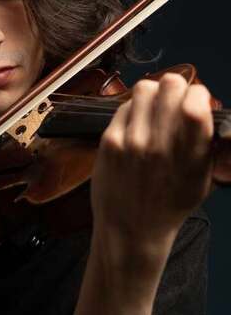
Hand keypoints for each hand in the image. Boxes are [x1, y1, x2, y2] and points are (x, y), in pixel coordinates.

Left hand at [91, 71, 213, 266]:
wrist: (131, 230)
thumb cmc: (169, 206)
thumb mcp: (202, 178)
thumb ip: (205, 142)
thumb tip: (203, 106)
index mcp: (190, 153)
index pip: (196, 99)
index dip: (198, 95)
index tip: (195, 103)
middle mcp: (161, 144)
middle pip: (170, 84)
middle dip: (177, 89)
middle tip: (174, 102)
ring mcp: (132, 141)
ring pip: (144, 88)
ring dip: (153, 95)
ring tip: (154, 111)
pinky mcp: (109, 141)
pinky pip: (123, 106)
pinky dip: (132, 110)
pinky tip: (136, 125)